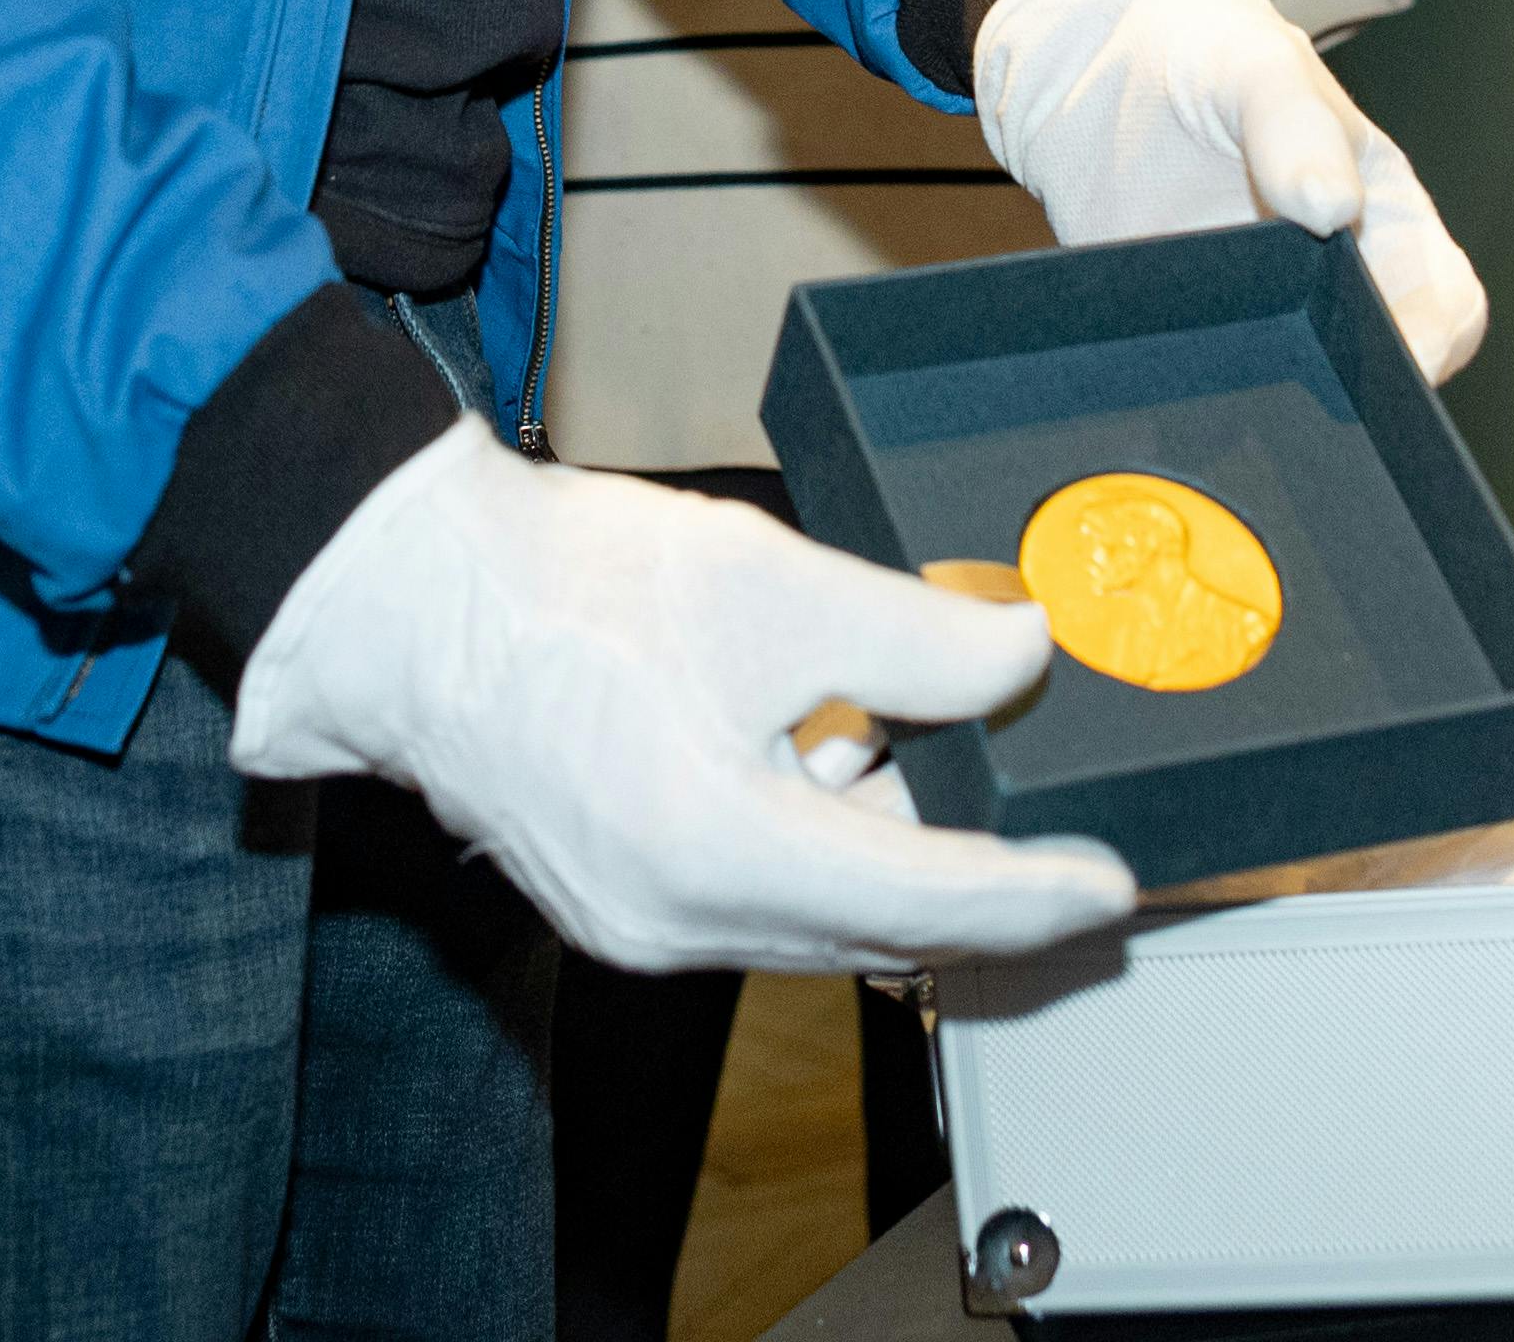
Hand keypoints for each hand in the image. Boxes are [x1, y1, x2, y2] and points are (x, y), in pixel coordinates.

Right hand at [228, 426, 1139, 977]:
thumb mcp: (768, 586)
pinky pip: (756, 902)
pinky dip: (815, 847)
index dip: (1038, 895)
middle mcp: (680, 924)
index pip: (932, 903)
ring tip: (916, 743)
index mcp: (724, 855)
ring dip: (888, 852)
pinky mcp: (614, 900)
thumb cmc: (558, 586)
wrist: (401, 596)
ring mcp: (638, 926)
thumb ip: (916, 638)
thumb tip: (1021, 658)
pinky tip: (825, 757)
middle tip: (1055, 823)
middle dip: (976, 879)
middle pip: (880, 929)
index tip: (1112, 882)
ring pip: (818, 919)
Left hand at [973, 0, 1488, 378]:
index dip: (1434, 340)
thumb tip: (1335, 208)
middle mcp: (1333, 285)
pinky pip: (1201, 392)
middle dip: (1347, 391)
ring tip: (1224, 376)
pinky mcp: (1186, 343)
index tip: (1390, 361)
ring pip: (1289, 396)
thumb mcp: (1255, 62)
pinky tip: (1159, 382)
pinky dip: (1186, 399)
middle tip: (1295, 376)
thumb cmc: (1207, 53)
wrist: (1089, 71)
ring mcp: (1259, 322)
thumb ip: (1295, 121)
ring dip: (1265, 402)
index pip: (1447, 306)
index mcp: (1388, 218)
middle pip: (1371, 371)